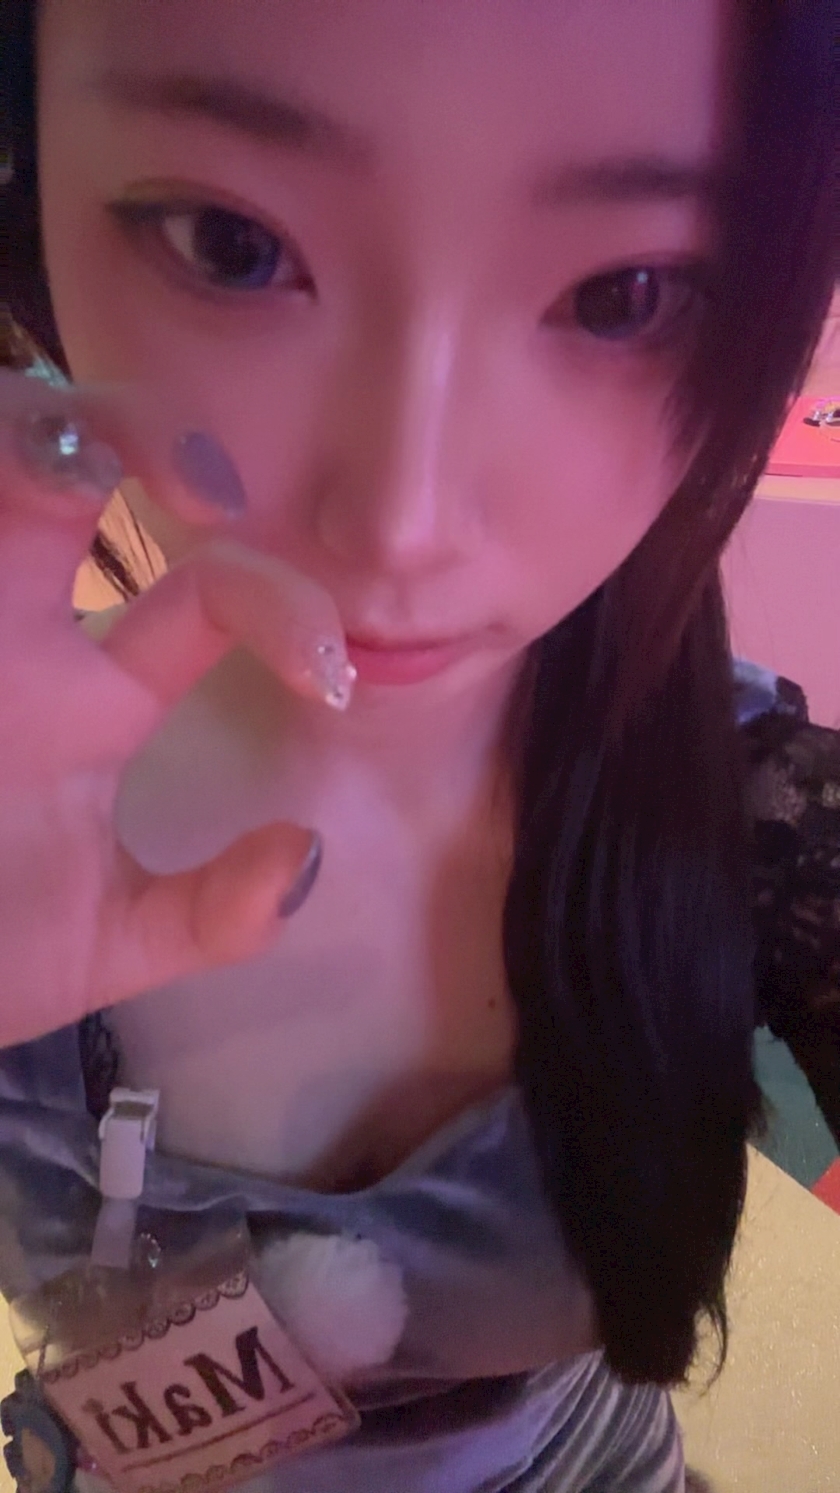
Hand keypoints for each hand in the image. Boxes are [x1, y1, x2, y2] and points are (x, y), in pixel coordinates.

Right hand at [0, 370, 353, 1049]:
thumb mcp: (102, 946)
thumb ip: (209, 915)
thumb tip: (304, 855)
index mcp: (84, 699)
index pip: (200, 600)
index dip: (278, 605)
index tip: (326, 675)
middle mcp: (10, 635)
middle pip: (67, 468)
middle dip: (130, 430)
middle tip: (197, 485)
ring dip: (23, 433)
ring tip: (63, 465)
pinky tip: (7, 480)